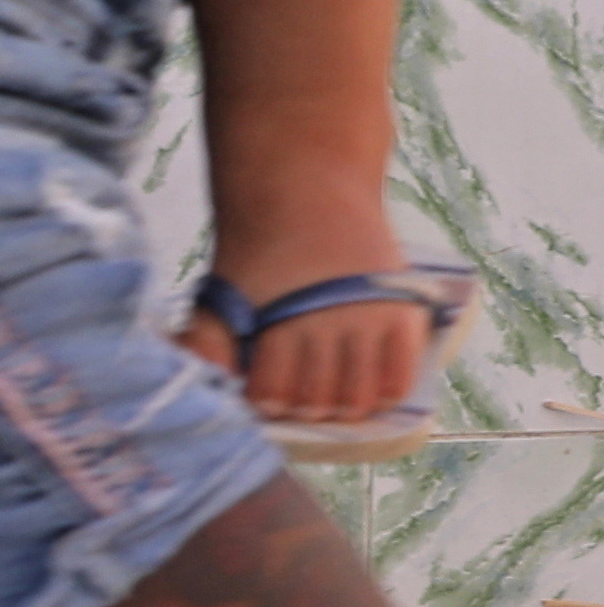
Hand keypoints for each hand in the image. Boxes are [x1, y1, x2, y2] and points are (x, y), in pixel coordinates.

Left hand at [190, 207, 441, 433]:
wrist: (307, 196)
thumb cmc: (257, 258)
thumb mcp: (220, 298)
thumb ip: (205, 347)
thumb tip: (202, 389)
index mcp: (277, 325)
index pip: (274, 396)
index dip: (269, 406)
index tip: (268, 400)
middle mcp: (326, 324)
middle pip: (319, 402)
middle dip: (306, 410)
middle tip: (303, 403)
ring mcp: (369, 319)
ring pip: (358, 397)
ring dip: (344, 408)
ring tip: (334, 400)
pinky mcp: (404, 312)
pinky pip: (399, 377)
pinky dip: (385, 393)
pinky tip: (370, 389)